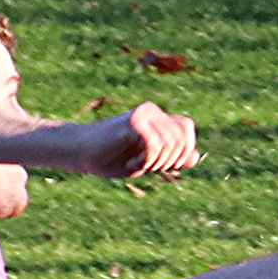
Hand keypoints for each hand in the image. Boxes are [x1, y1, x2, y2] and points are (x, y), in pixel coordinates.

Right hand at [81, 101, 200, 179]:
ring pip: (170, 143)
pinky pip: (155, 144)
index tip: (164, 165)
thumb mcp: (149, 161)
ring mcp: (142, 114)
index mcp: (157, 117)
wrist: (81, 153)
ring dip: (155, 163)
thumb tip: (196, 156)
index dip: (183, 149)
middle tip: (147, 167)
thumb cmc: (114, 158)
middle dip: (169, 161)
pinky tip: (132, 165)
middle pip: (181, 139)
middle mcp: (152, 111)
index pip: (187, 128)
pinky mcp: (133, 122)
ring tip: (137, 165)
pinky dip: (146, 161)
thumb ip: (172, 158)